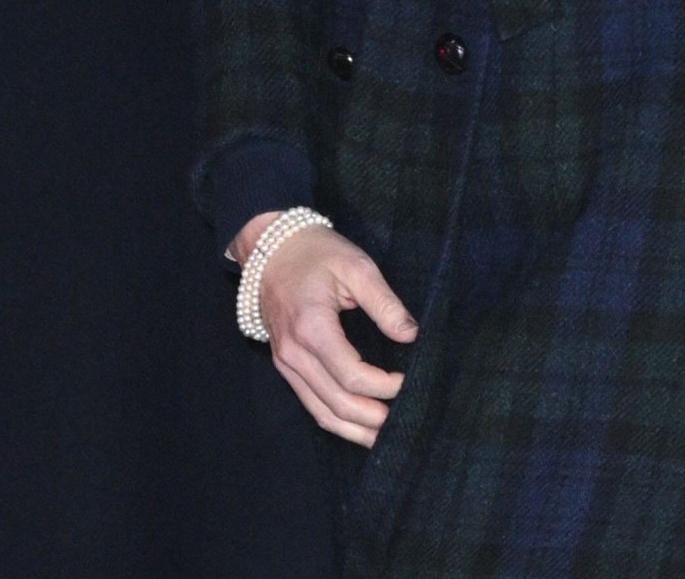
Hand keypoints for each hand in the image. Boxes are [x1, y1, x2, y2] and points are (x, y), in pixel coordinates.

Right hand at [233, 213, 418, 446]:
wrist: (273, 247)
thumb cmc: (317, 253)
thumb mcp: (356, 265)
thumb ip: (383, 302)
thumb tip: (411, 334)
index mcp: (312, 328)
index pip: (351, 376)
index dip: (384, 387)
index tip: (408, 382)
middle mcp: (294, 353)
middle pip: (336, 403)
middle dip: (372, 419)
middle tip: (405, 421)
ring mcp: (286, 363)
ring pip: (320, 412)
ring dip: (354, 430)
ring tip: (386, 438)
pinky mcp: (285, 365)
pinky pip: (310, 402)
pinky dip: (335, 419)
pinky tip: (358, 425)